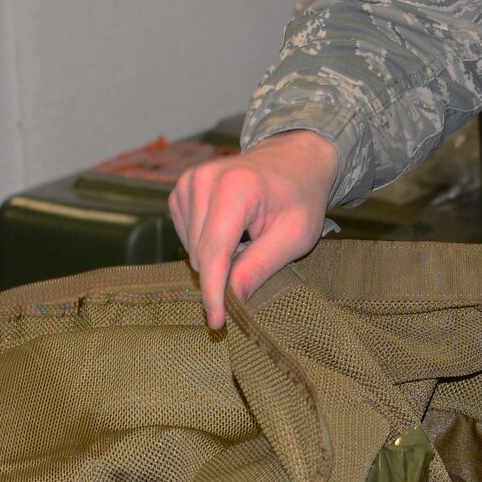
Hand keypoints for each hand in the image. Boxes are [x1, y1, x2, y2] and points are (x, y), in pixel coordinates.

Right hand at [169, 130, 338, 329]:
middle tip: (258, 256)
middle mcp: (204, 180)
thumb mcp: (295, 235)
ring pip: (191, 249)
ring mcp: (189, 182)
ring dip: (218, 257)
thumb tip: (233, 299)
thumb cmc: (299, 197)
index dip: (214, 292)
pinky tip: (232, 229)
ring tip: (248, 237)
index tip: (217, 322)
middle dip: (224, 272)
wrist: (293, 159)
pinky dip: (208, 243)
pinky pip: (186, 236)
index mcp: (236, 187)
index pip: (214, 253)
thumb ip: (261, 266)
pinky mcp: (182, 188)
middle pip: (201, 255)